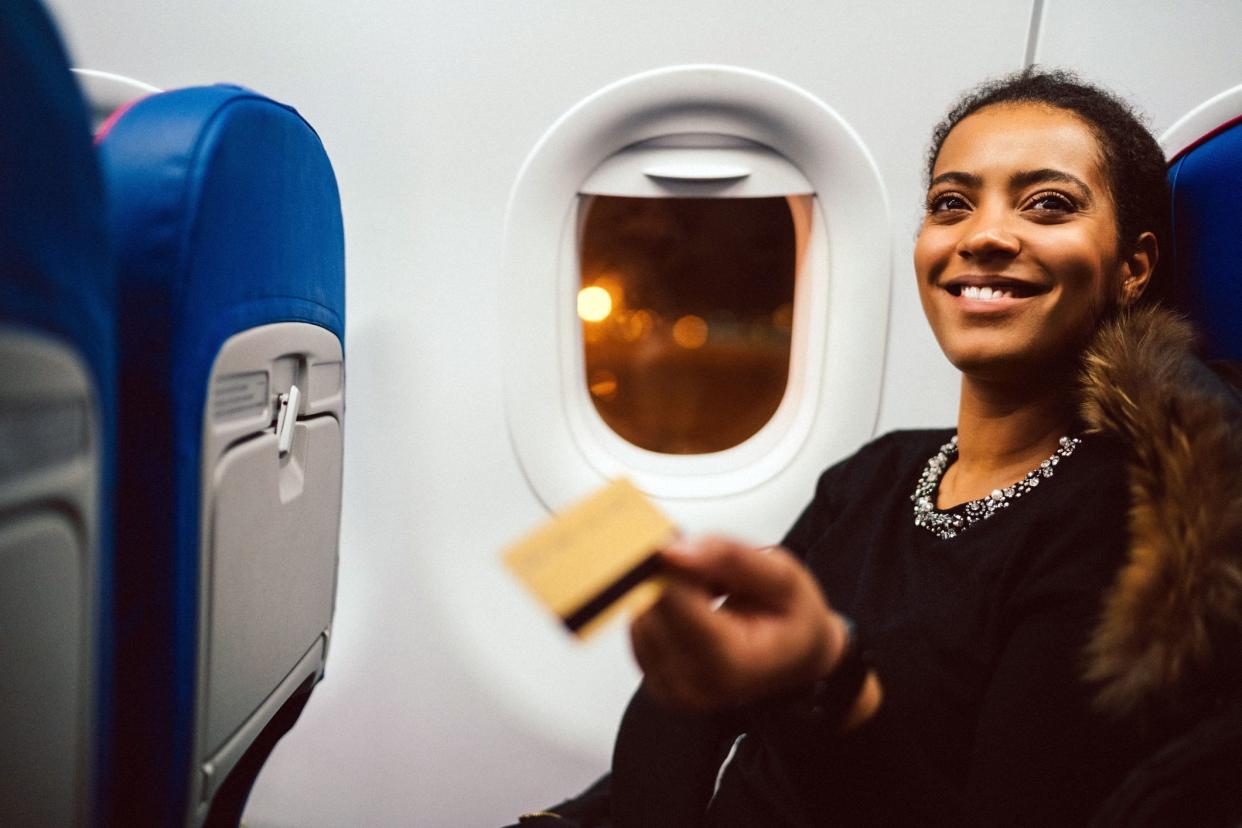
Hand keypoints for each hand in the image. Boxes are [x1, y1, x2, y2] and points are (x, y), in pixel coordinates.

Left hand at [629, 537, 849, 711]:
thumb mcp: (783, 575)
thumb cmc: (794, 620)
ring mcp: (672, 688)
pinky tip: (691, 608)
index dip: (675, 564)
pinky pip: (637, 628)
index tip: (686, 544)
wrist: (798, 657)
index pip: (674, 601)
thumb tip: (673, 550)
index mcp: (731, 665)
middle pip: (651, 608)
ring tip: (705, 592)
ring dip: (665, 591)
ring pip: (639, 614)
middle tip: (707, 568)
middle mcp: (695, 685)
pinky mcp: (656, 681)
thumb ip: (730, 556)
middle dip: (672, 576)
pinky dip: (660, 609)